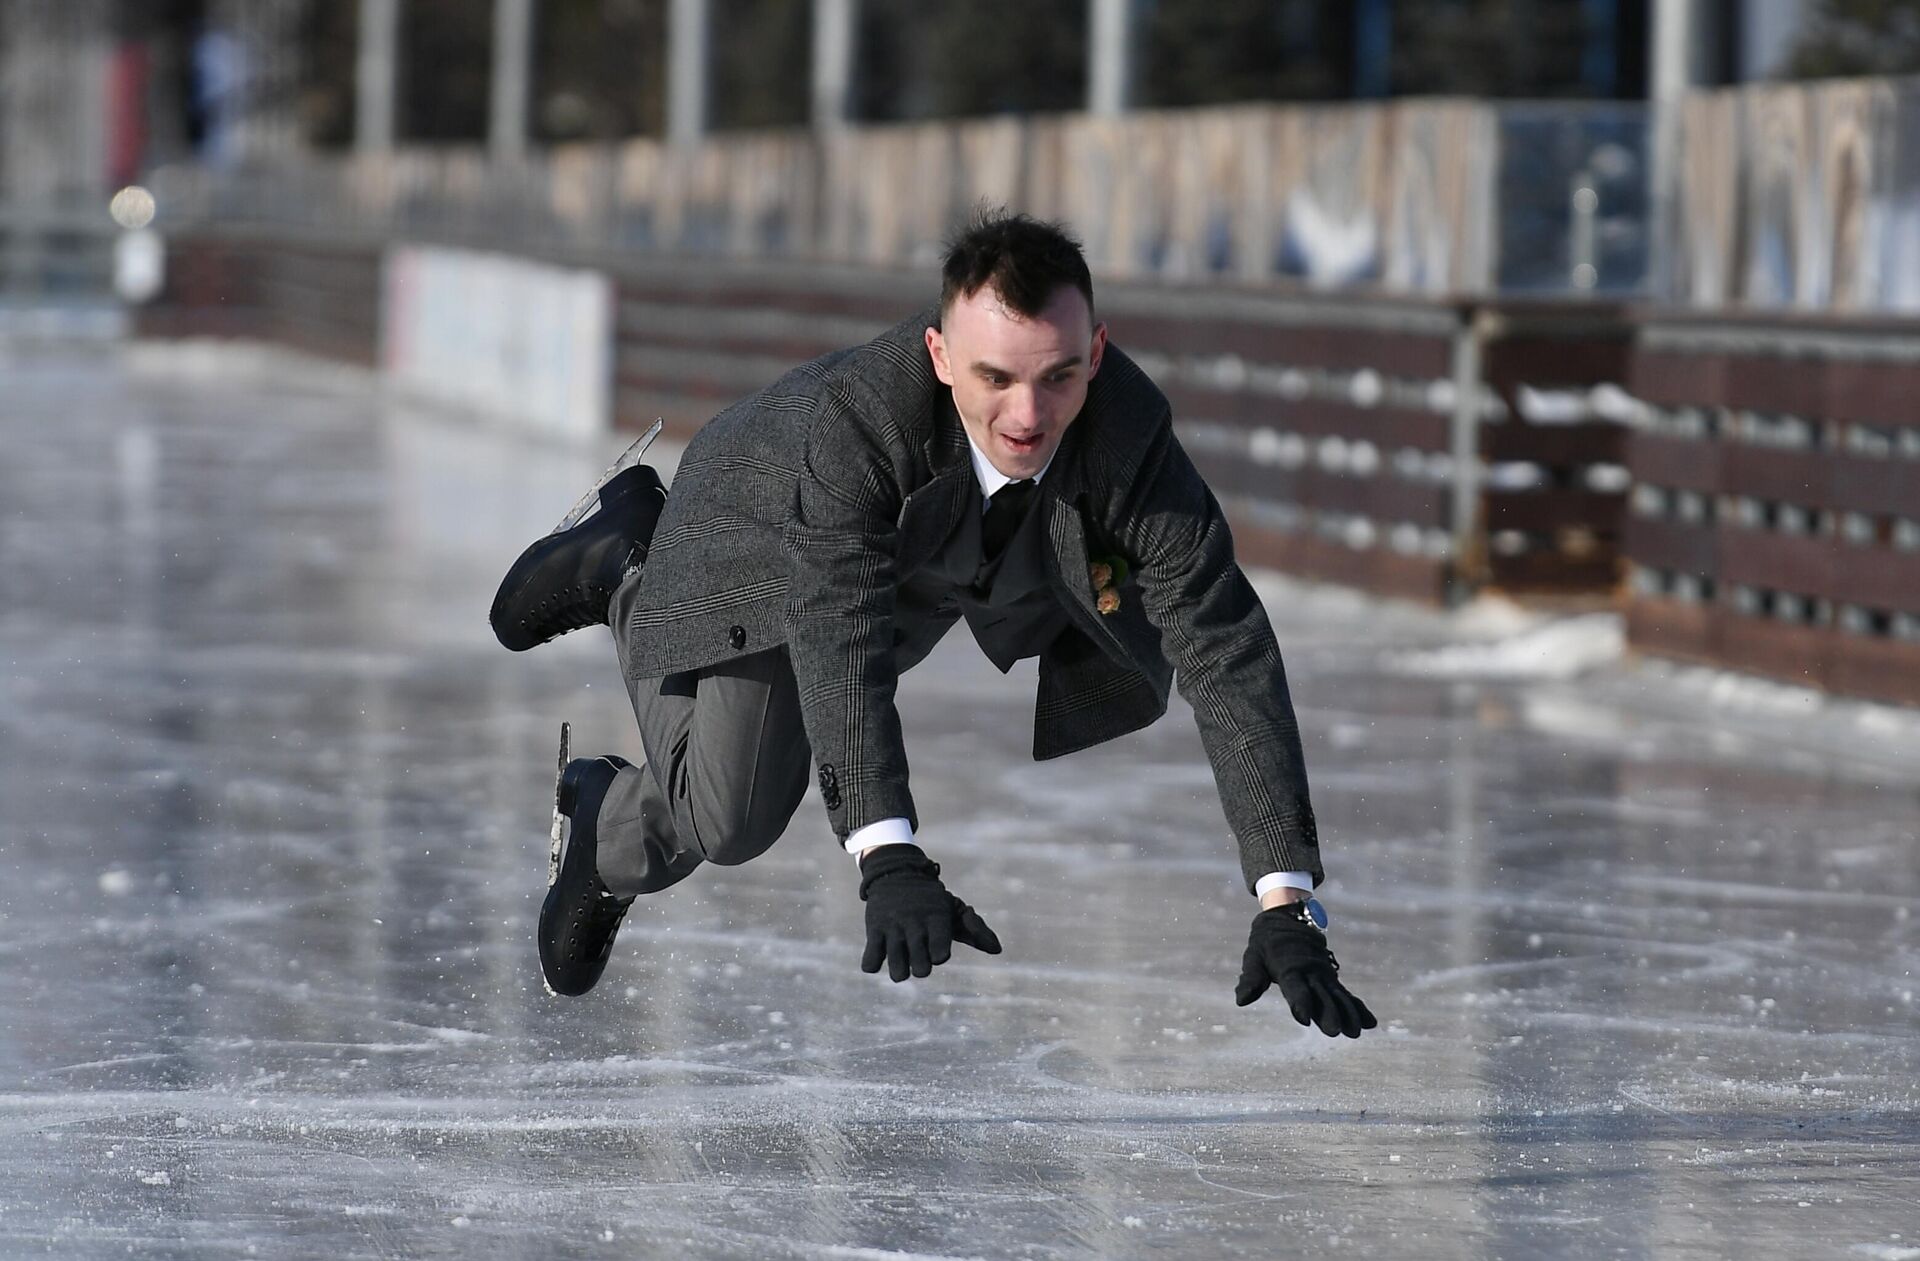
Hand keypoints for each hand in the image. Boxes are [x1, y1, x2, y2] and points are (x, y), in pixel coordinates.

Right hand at [858, 843, 1001, 981]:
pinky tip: (880, 953)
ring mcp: (892, 928)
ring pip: (898, 970)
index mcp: (937, 919)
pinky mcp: (873, 930)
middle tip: (918, 953)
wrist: (897, 872)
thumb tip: (997, 950)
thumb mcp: (954, 908)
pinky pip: (870, 962)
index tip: (937, 945)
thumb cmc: (931, 899)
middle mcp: (915, 924)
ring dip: (901, 970)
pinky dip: (873, 964)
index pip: (940, 953)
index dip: (939, 954)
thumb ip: (976, 929)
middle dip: (922, 967)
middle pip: (922, 968)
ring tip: (901, 957)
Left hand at [1235, 906, 1376, 1037]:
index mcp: (1288, 969)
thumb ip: (1251, 979)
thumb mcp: (1254, 957)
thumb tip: (1241, 1000)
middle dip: (1329, 1014)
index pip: (1295, 988)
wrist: (1288, 917)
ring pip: (1337, 997)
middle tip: (1337, 1032)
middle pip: (1320, 996)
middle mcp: (1309, 973)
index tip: (1304, 1018)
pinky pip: (1345, 994)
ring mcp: (1323, 975)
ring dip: (1347, 1014)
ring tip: (1356, 1032)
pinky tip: (1369, 1023)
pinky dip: (1356, 1007)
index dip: (1299, 1002)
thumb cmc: (1266, 942)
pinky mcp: (1330, 978)